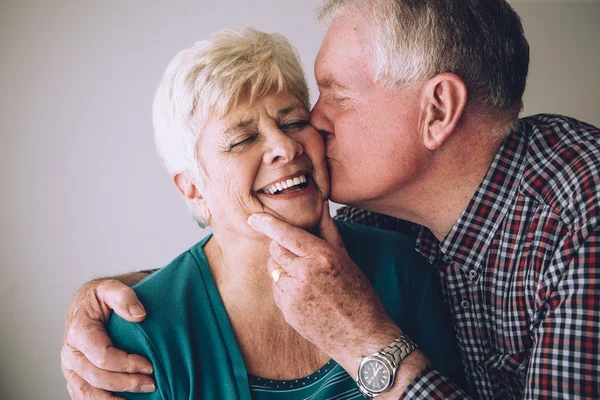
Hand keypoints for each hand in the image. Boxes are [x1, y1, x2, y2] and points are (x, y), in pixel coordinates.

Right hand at [61, 279, 155, 398]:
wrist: (86, 305)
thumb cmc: (100, 298)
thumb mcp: (111, 288)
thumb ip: (124, 297)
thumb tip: (139, 315)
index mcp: (78, 331)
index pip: (102, 356)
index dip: (126, 364)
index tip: (149, 366)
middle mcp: (70, 353)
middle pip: (97, 377)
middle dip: (126, 383)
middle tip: (151, 383)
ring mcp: (71, 368)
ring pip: (87, 393)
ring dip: (114, 399)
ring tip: (139, 396)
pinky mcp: (75, 377)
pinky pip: (84, 397)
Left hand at [247, 200, 402, 372]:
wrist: (361, 337)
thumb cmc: (359, 296)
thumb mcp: (347, 260)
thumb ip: (328, 231)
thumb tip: (321, 204)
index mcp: (322, 257)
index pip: (286, 234)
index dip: (267, 224)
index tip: (253, 218)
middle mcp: (305, 274)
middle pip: (275, 250)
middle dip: (282, 248)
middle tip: (301, 257)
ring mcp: (293, 295)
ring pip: (274, 270)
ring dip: (283, 269)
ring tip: (307, 280)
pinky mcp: (286, 311)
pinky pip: (277, 290)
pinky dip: (285, 289)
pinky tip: (306, 296)